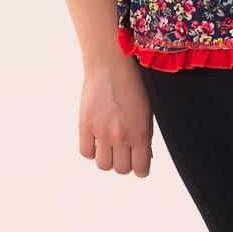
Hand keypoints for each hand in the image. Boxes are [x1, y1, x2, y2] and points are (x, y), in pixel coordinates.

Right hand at [79, 55, 153, 176]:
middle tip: (124, 151)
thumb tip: (143, 154)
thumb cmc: (133, 82)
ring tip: (109, 145)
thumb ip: (145, 134)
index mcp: (140, 133)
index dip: (140, 168)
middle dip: (124, 162)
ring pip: (102, 164)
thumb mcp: (147, 109)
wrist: (111, 63)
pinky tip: (96, 139)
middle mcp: (121, 137)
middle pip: (120, 169)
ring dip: (107, 158)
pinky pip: (86, 152)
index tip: (139, 164)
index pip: (140, 169)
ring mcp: (101, 132)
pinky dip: (91, 149)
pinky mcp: (85, 125)